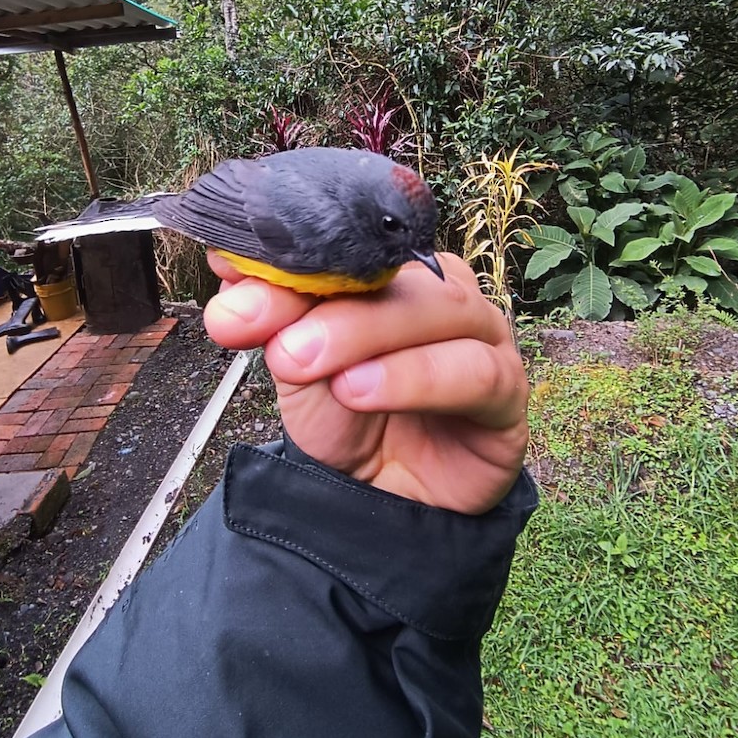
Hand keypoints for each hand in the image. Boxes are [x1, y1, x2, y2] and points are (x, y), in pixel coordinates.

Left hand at [203, 251, 528, 514]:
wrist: (382, 498)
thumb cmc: (347, 416)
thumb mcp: (295, 365)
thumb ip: (271, 317)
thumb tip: (229, 271)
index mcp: (395, 266)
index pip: (349, 239)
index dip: (292, 252)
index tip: (232, 273)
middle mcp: (444, 290)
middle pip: (398, 269)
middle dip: (330, 302)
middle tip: (281, 343)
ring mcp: (484, 335)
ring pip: (441, 308)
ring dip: (368, 335)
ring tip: (313, 367)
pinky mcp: (508, 390)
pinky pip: (475, 371)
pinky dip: (415, 377)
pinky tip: (363, 390)